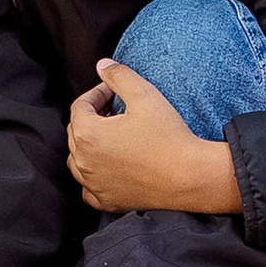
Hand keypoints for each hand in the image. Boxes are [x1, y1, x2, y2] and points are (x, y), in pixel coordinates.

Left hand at [65, 60, 242, 214]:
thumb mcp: (144, 94)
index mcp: (88, 135)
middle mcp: (84, 162)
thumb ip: (119, 75)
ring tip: (112, 135)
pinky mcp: (107, 201)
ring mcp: (94, 185)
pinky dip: (93, 175)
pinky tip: (109, 166)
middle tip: (115, 109)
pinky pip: (88, 188)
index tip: (113, 91)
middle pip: (76, 132)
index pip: (80, 106)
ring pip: (78, 160)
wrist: (189, 176)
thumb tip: (102, 65)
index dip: (97, 93)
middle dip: (92, 116)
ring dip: (89, 144)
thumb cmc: (168, 136)